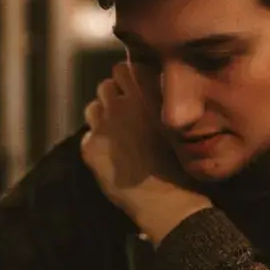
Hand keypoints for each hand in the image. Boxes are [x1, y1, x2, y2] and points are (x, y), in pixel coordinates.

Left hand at [81, 63, 211, 240]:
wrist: (168, 200)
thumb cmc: (181, 162)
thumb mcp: (177, 120)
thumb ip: (157, 99)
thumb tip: (143, 87)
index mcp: (146, 93)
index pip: (124, 68)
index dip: (128, 80)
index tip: (134, 92)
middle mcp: (121, 104)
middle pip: (105, 85)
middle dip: (113, 97)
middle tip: (125, 115)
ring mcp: (103, 125)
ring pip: (93, 108)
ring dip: (102, 117)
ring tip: (118, 136)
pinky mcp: (90, 147)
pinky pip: (88, 135)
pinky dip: (98, 143)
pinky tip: (113, 157)